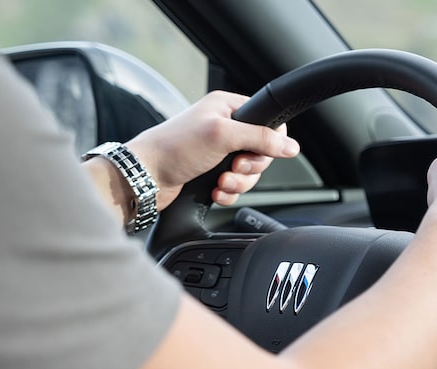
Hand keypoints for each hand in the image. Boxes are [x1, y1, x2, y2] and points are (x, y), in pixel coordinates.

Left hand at [126, 91, 300, 207]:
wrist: (145, 176)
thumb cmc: (174, 147)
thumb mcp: (223, 135)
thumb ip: (261, 138)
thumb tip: (291, 146)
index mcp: (227, 107)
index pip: (268, 121)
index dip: (271, 140)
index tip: (260, 151)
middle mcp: (224, 127)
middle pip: (262, 151)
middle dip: (250, 167)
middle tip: (235, 167)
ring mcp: (218, 151)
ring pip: (250, 172)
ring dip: (239, 183)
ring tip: (221, 183)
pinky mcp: (212, 172)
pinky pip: (236, 186)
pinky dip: (229, 193)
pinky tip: (215, 192)